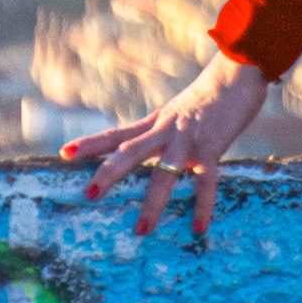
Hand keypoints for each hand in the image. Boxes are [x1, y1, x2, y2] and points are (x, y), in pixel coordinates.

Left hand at [62, 52, 267, 240]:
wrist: (237, 72)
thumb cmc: (209, 95)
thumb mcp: (177, 112)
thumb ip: (160, 131)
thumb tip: (143, 147)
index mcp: (155, 123)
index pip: (117, 134)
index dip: (90, 144)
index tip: (64, 153)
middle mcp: (165, 130)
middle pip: (131, 151)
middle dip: (110, 172)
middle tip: (89, 192)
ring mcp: (187, 139)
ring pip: (164, 171)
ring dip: (153, 202)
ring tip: (142, 230)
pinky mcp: (212, 146)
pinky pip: (205, 180)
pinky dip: (202, 205)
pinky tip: (198, 227)